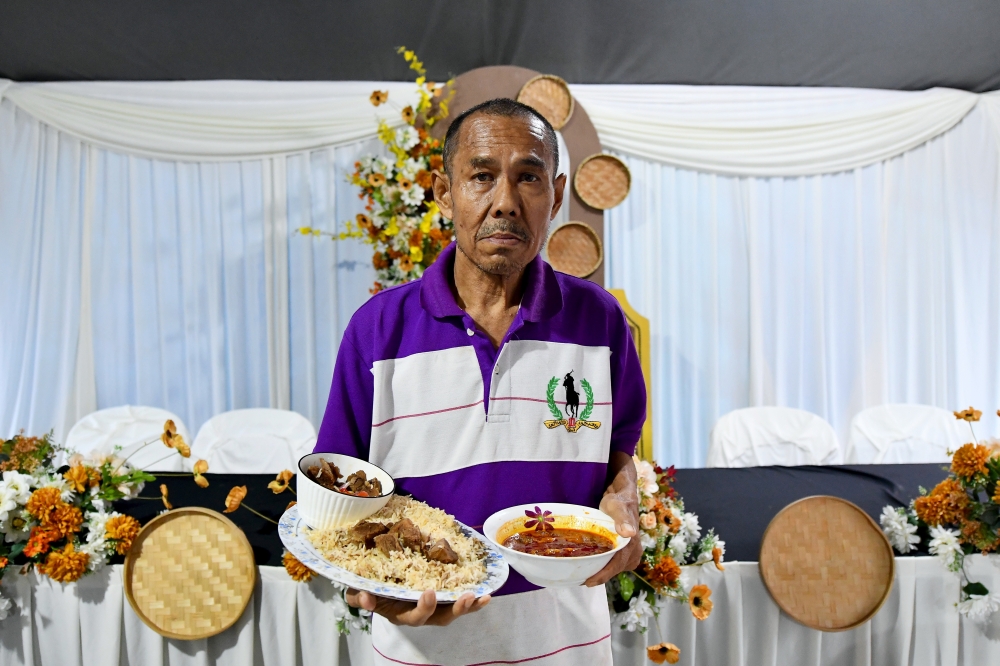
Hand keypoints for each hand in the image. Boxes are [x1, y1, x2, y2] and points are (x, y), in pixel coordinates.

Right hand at [346, 588, 489, 626]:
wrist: (379, 578)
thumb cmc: (370, 586)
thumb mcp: (359, 590)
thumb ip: (359, 596)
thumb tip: (366, 599)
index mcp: (401, 612)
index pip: (414, 616)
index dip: (423, 608)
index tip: (428, 592)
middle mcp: (420, 612)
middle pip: (439, 618)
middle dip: (453, 609)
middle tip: (464, 597)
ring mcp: (434, 605)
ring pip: (453, 611)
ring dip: (468, 606)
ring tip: (480, 597)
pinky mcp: (444, 596)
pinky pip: (461, 601)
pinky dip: (475, 600)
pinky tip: (487, 594)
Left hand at [586, 452, 641, 586]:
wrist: (623, 497)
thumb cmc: (619, 501)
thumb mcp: (618, 506)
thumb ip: (623, 518)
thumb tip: (630, 532)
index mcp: (632, 544)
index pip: (617, 565)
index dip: (603, 575)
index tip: (587, 582)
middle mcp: (634, 552)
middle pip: (615, 569)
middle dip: (599, 576)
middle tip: (581, 580)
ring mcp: (631, 553)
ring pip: (616, 568)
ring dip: (602, 572)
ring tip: (585, 574)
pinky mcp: (627, 552)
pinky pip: (616, 563)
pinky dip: (605, 566)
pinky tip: (593, 565)